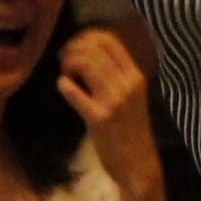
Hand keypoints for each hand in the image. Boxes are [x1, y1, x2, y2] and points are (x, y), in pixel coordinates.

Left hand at [54, 29, 166, 200]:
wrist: (138, 164)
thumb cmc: (130, 129)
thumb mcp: (131, 95)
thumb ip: (115, 73)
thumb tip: (86, 51)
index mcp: (136, 75)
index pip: (109, 40)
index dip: (85, 37)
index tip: (74, 47)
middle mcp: (128, 84)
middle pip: (94, 48)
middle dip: (72, 49)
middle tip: (64, 61)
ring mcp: (114, 101)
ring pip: (85, 63)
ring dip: (67, 64)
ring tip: (65, 75)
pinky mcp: (99, 119)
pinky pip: (75, 92)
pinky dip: (64, 85)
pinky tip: (63, 87)